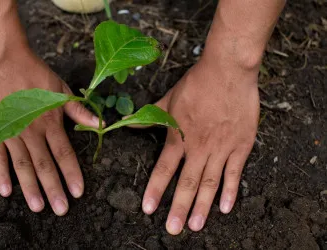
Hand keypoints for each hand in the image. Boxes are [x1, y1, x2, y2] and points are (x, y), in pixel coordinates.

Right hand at [0, 46, 99, 215]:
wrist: (3, 59)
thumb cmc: (35, 73)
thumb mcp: (61, 89)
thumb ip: (77, 110)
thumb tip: (99, 123)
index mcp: (50, 122)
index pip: (64, 153)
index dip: (72, 174)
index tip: (78, 192)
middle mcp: (32, 131)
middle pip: (45, 165)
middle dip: (53, 189)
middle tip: (60, 210)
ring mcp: (11, 132)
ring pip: (23, 165)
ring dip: (30, 187)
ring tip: (38, 207)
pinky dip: (1, 173)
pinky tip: (6, 191)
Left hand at [142, 57, 259, 233]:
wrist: (227, 70)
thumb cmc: (197, 83)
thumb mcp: (168, 98)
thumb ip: (150, 116)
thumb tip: (127, 123)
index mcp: (179, 136)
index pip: (164, 169)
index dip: (155, 189)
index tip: (148, 208)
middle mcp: (199, 147)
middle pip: (187, 182)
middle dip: (178, 208)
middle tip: (172, 229)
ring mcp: (221, 148)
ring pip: (210, 182)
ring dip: (202, 206)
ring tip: (194, 225)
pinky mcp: (240, 145)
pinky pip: (235, 173)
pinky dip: (230, 191)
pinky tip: (226, 208)